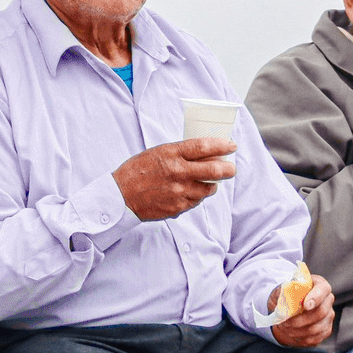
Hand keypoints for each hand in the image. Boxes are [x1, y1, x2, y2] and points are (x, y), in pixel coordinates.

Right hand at [113, 138, 236, 220]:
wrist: (120, 196)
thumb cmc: (138, 171)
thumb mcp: (158, 153)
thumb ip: (180, 153)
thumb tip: (207, 154)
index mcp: (171, 154)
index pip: (203, 147)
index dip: (222, 146)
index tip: (231, 145)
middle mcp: (177, 172)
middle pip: (214, 171)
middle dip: (228, 169)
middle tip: (231, 169)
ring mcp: (178, 192)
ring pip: (208, 189)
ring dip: (212, 185)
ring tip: (209, 182)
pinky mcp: (177, 207)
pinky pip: (196, 202)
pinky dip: (197, 196)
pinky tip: (189, 192)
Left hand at [270, 273, 334, 347]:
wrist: (287, 309)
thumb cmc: (286, 296)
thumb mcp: (282, 290)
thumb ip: (283, 291)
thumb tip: (283, 296)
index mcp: (319, 285)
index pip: (323, 289)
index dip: (316, 297)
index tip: (305, 305)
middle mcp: (327, 300)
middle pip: (321, 312)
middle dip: (300, 320)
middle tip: (285, 322)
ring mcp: (328, 316)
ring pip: (317, 328)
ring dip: (297, 331)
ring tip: (284, 328)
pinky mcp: (325, 330)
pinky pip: (315, 338)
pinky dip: (301, 338)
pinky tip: (291, 333)